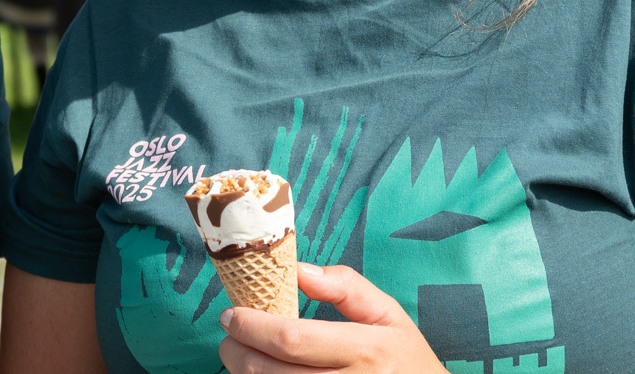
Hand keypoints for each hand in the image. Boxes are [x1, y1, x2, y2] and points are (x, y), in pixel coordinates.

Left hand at [218, 262, 442, 372]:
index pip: (292, 340)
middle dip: (237, 351)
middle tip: (228, 334)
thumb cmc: (406, 358)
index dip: (252, 326)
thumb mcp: (389, 314)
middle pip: (271, 372)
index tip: (232, 313)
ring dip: (243, 373)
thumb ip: (346, 287)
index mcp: (366, 350)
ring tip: (240, 354)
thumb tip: (299, 270)